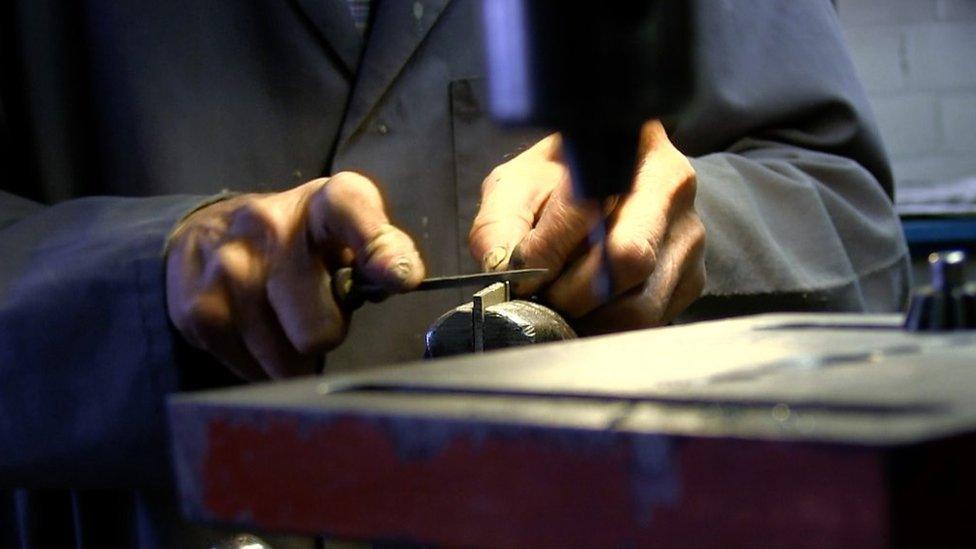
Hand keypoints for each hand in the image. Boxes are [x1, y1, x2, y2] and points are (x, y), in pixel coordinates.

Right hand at [166, 172, 424, 379]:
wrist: (203, 233)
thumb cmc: (297, 239)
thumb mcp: (343, 227)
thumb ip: (381, 249)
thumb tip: (403, 275)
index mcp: (320, 202)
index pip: (351, 211)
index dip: (380, 249)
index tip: (399, 277)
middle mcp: (270, 227)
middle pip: (321, 329)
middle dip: (326, 331)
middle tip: (314, 307)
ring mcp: (229, 270)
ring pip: (288, 361)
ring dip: (293, 352)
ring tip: (283, 315)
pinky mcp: (199, 311)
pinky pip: (255, 371)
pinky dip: (262, 362)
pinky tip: (256, 328)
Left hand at [469, 120, 704, 333]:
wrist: (612, 189)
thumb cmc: (556, 185)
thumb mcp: (519, 185)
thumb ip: (500, 224)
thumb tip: (505, 272)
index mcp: (627, 145)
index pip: (590, 206)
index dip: (547, 248)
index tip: (521, 273)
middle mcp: (672, 186)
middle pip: (627, 258)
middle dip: (570, 292)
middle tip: (539, 298)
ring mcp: (689, 236)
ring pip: (639, 304)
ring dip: (588, 318)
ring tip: (560, 306)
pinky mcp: (693, 279)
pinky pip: (649, 322)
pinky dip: (608, 327)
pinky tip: (588, 310)